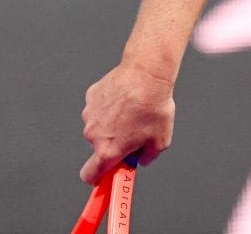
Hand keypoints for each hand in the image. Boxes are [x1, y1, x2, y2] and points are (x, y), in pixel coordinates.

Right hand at [79, 60, 175, 183]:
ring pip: (99, 126)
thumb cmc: (154, 107)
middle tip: (132, 132)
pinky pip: (99, 107)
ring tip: (132, 110)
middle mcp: (93, 135)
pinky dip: (109, 105)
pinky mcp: (91, 97)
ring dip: (111, 123)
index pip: (89, 174)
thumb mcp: (161, 140)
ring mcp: (90, 115)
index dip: (96, 178)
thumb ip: (148, 157)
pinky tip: (125, 97)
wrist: (147, 74)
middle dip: (112, 144)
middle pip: (99, 147)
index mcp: (108, 150)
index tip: (103, 176)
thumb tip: (142, 159)